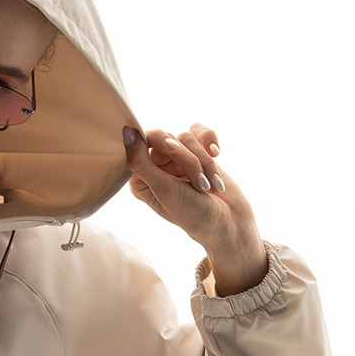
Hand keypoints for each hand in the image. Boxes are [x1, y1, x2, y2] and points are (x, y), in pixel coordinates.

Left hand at [123, 123, 267, 295]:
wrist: (228, 223)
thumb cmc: (192, 214)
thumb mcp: (164, 190)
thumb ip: (141, 163)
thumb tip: (126, 132)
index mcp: (140, 178)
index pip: (143, 142)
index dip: (162, 142)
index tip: (174, 150)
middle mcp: (155, 167)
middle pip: (167, 138)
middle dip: (188, 159)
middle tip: (199, 183)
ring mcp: (177, 160)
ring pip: (187, 138)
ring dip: (204, 162)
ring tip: (209, 186)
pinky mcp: (197, 153)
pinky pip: (200, 132)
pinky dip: (210, 142)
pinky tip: (217, 154)